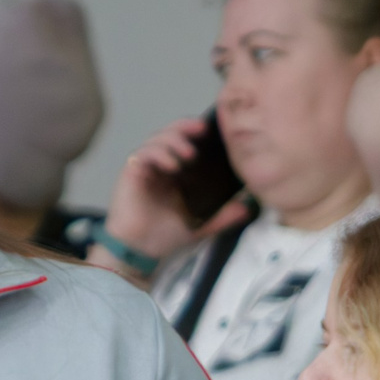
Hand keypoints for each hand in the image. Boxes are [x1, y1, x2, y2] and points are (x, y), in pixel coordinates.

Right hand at [95, 115, 250, 270]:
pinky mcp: (131, 173)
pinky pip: (144, 154)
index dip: (196, 131)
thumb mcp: (201, 224)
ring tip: (189, 152)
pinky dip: (158, 154)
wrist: (139, 252)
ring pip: (157, 139)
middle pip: (170, 133)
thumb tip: (248, 209)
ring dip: (173, 140)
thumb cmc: (163, 237)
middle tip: (202, 130)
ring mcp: (145, 168)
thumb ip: (223, 216)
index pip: (185, 140)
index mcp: (175, 172)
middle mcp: (159, 166)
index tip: (213, 130)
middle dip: (186, 127)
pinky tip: (171, 164)